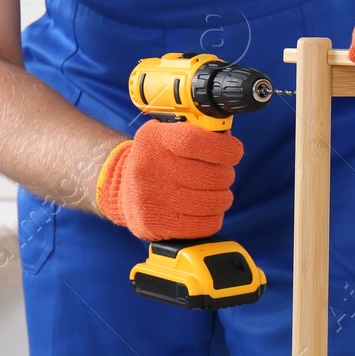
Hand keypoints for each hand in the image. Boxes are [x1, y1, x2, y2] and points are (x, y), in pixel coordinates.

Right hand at [94, 120, 243, 240]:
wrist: (120, 186)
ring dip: (222, 197)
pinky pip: (203, 225)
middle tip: (223, 174)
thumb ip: (197, 130)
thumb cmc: (156, 157)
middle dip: (226, 175)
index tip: (233, 152)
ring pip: (211, 202)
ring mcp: (151, 198)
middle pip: (210, 175)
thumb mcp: (166, 133)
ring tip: (215, 193)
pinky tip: (207, 210)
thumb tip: (227, 137)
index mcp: (154, 139)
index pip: (196, 142)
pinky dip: (213, 218)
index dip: (223, 148)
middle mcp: (149, 168)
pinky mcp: (156, 224)